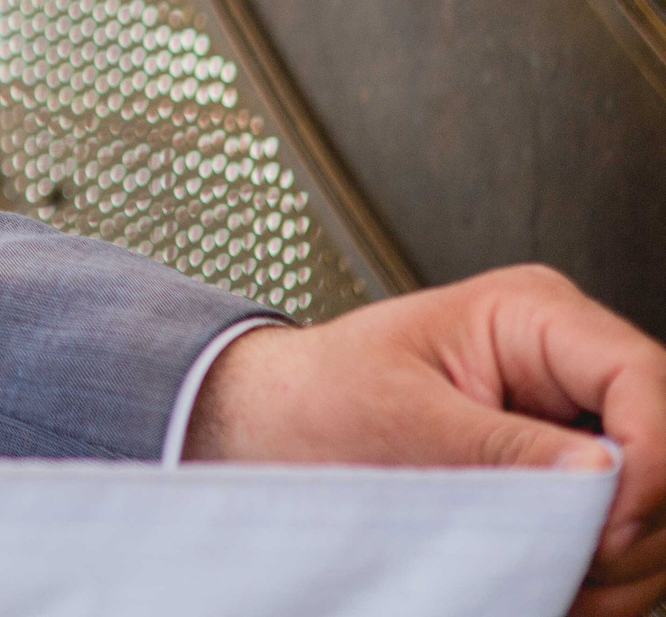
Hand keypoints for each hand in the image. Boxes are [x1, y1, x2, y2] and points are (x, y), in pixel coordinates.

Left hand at [184, 265, 665, 616]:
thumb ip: (502, 447)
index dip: (652, 458)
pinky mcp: (567, 474)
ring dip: (624, 562)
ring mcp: (577, 420)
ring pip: (657, 503)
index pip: (643, 377)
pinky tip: (552, 585)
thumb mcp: (403, 417)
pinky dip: (600, 573)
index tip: (610, 526)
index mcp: (533, 316)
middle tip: (579, 572)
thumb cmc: (320, 396)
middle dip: (639, 523)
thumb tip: (603, 475)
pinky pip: (623, 533)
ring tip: (557, 586)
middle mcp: (570, 364)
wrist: (274, 426)